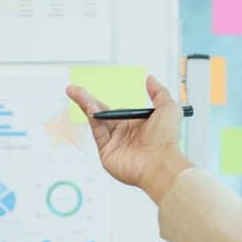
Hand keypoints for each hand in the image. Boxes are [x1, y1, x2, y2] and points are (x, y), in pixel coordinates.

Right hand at [66, 74, 192, 202]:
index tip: (93, 90)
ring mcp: (114, 144)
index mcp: (136, 125)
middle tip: (73, 89)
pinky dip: (92, 118)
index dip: (102, 101)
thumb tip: (149, 79)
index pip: (115, 110)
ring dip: (85, 105)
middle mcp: (123, 134)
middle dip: (86, 100)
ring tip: (74, 92)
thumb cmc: (168, 139)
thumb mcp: (168, 107)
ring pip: (96, 120)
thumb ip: (158, 92)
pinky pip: (97, 132)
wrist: (162, 163)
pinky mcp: (106, 152)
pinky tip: (90, 107)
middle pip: (100, 114)